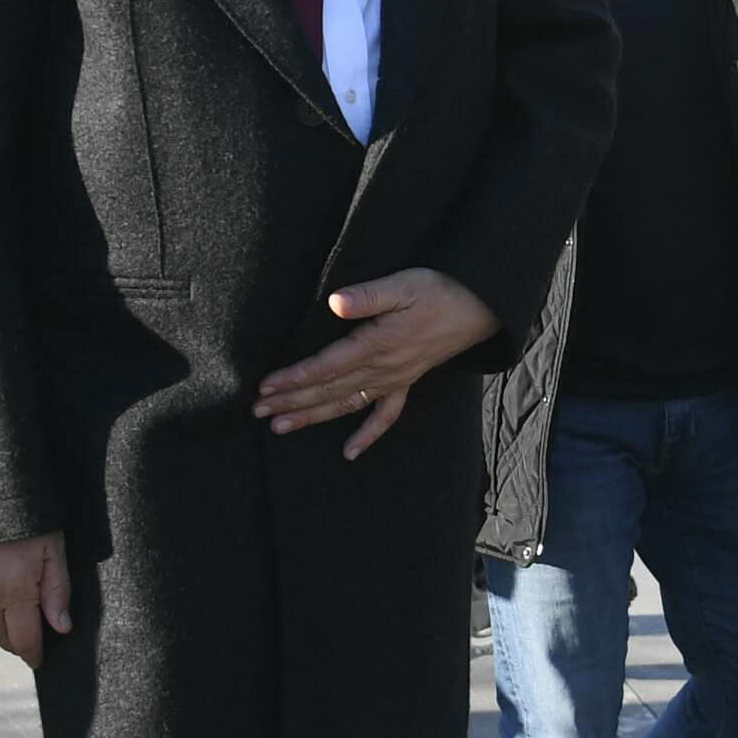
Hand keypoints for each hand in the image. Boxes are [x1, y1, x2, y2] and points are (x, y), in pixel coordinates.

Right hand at [0, 531, 69, 664]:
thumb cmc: (27, 516)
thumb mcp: (53, 549)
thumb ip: (57, 590)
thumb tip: (61, 627)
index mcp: (14, 588)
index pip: (24, 638)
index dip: (33, 654)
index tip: (37, 660)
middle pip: (2, 638)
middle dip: (18, 642)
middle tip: (30, 634)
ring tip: (10, 619)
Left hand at [255, 269, 500, 457]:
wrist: (479, 307)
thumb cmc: (439, 290)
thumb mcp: (404, 285)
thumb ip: (369, 296)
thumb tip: (335, 303)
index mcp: (377, 344)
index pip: (327, 366)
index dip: (295, 378)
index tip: (266, 387)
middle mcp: (383, 369)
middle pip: (329, 389)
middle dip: (292, 401)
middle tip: (258, 412)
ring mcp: (395, 379)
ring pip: (347, 404)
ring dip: (313, 417)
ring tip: (280, 427)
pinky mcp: (406, 382)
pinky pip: (386, 415)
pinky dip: (368, 435)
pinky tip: (349, 452)